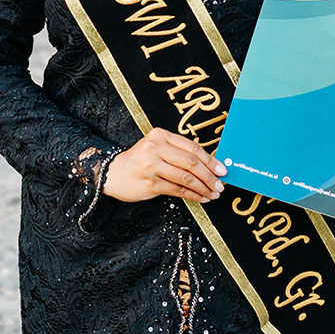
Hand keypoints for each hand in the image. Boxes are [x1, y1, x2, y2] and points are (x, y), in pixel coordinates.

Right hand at [104, 128, 226, 203]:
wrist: (112, 173)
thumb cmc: (139, 160)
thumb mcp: (156, 147)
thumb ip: (178, 151)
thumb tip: (209, 164)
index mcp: (160, 135)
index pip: (192, 148)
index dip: (210, 160)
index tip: (222, 169)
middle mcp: (155, 148)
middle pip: (191, 163)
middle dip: (209, 176)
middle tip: (220, 184)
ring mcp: (152, 166)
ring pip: (186, 178)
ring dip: (203, 188)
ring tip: (213, 193)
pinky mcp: (150, 183)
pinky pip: (177, 190)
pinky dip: (193, 195)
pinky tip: (201, 198)